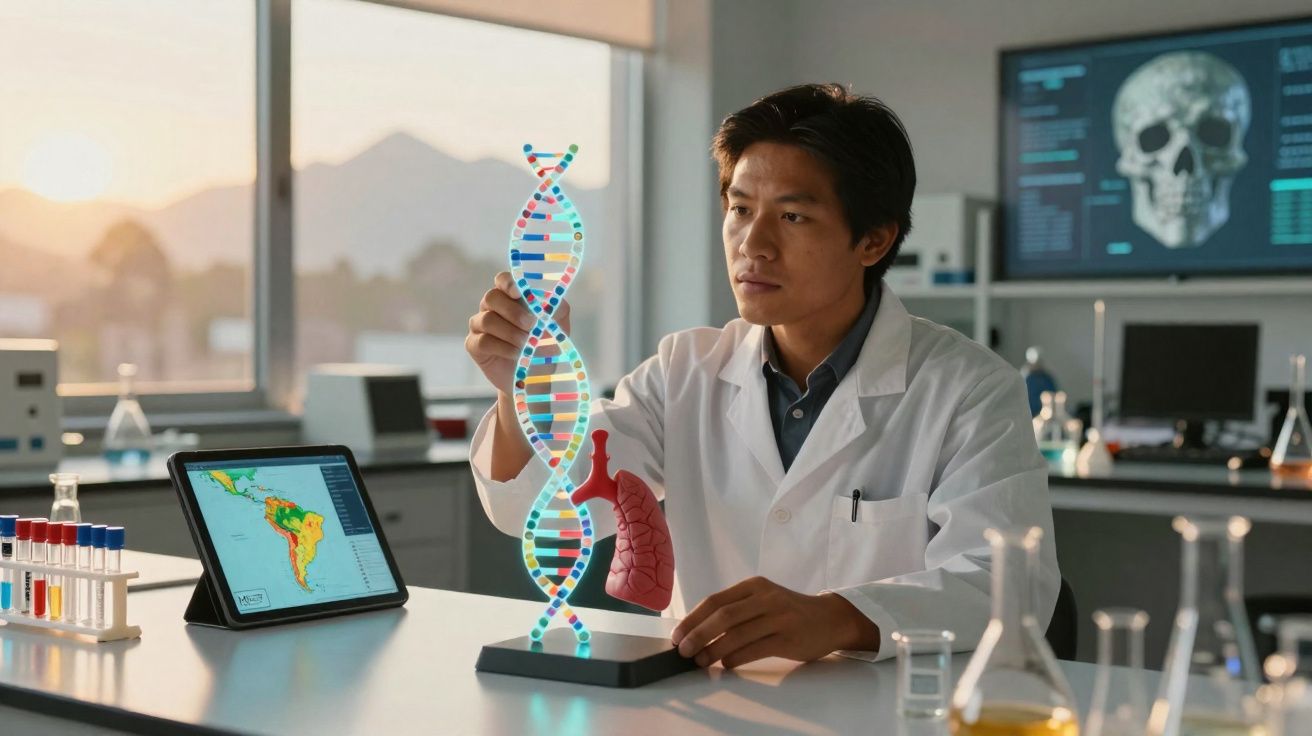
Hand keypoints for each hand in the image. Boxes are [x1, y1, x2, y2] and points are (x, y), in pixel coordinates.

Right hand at [465, 271, 570, 390]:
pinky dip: (503, 348)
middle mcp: (491, 308)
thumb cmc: (544, 347)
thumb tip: (552, 302)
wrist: (534, 378)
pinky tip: (516, 354)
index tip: (518, 293)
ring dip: (510, 333)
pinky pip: (483, 341)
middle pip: (491, 298)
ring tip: (526, 345)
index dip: (508, 283)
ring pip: (487, 320)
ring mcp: (480, 325)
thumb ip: (557, 310)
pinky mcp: (474, 345)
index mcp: (510, 297)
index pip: (502, 280)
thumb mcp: (559, 327)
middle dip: (513, 311)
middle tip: (531, 325)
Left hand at [670, 576, 878, 668]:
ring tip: (701, 661)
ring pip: (736, 634)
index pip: (715, 601)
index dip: (693, 619)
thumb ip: (736, 609)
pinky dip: (735, 658)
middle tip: (684, 651)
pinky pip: (754, 649)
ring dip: (713, 650)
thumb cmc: (789, 611)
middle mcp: (765, 597)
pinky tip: (726, 664)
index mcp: (754, 585)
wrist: (831, 619)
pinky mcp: (788, 637)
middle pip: (723, 616)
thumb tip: (698, 631)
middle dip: (698, 635)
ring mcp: (778, 616)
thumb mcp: (763, 599)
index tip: (677, 635)